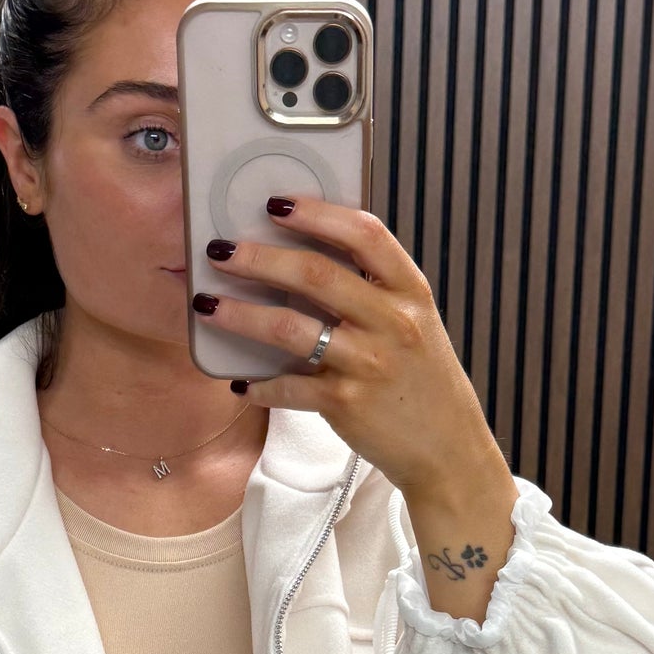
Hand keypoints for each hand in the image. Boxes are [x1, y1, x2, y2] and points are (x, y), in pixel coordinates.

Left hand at [197, 198, 517, 618]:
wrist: (448, 450)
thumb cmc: (423, 381)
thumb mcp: (414, 323)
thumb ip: (374, 291)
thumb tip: (306, 258)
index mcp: (411, 292)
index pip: (365, 235)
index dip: (317, 213)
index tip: (276, 203)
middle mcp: (393, 322)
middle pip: (316, 274)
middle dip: (258, 258)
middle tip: (219, 250)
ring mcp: (369, 364)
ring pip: (291, 328)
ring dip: (240, 314)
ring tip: (205, 304)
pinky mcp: (347, 404)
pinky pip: (289, 387)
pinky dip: (259, 385)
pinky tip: (240, 384)